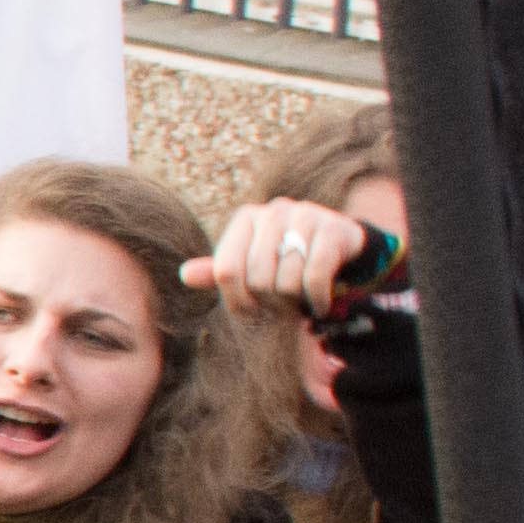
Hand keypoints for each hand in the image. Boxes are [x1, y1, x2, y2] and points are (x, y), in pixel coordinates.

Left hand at [190, 195, 390, 314]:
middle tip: (281, 306)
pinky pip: (315, 276)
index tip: (250, 311)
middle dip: (269, 302)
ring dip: (294, 301)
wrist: (339, 241)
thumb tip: (184, 275)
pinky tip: (318, 307)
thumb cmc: (285, 256)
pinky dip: (316, 299)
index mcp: (246, 218)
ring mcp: (306, 216)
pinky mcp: (333, 230)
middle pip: (257, 279)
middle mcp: (273, 211)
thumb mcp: (251, 262)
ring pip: (286, 280)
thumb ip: (219, 270)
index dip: (235, 300)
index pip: (225, 271)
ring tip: (300, 301)